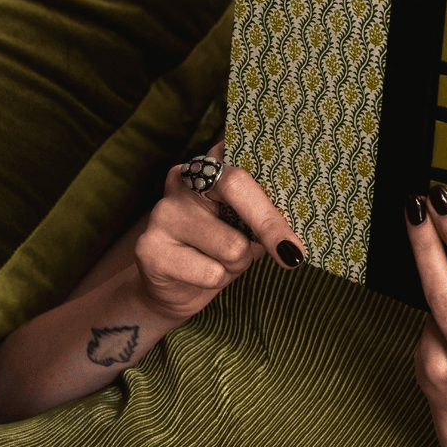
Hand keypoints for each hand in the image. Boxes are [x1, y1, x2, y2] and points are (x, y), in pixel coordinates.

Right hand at [133, 142, 305, 320]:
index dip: (271, 170)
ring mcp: (163, 210)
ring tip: (220, 260)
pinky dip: (217, 280)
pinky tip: (197, 273)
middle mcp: (183, 178)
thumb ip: (268, 217)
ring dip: (238, 262)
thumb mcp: (250, 227)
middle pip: (238, 186)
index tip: (298, 194)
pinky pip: (212, 272)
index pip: (244, 156)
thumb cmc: (221, 251)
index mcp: (210, 165)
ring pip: (232, 244)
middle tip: (293, 254)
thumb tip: (295, 238)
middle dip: (271, 224)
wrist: (174, 290)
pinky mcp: (148, 247)